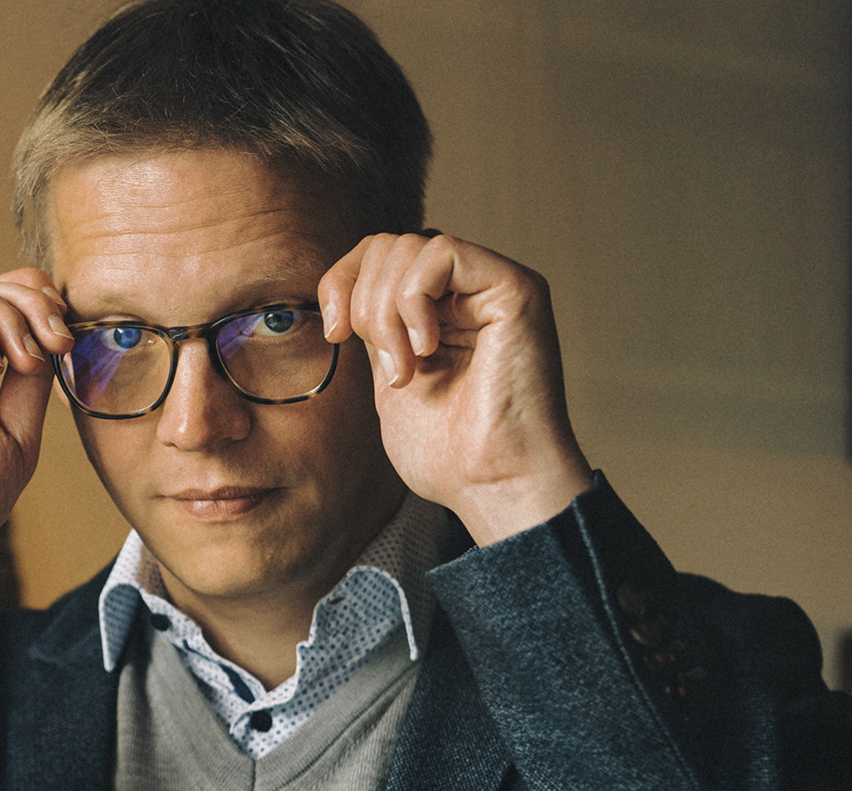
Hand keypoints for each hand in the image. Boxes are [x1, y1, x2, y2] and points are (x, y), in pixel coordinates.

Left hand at [318, 233, 590, 545]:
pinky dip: (414, 301)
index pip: (377, 254)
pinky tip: (428, 348)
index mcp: (439, 310)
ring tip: (408, 369)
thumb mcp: (389, 376)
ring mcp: (493, 285)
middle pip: (387, 245)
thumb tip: (344, 289)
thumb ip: (375, 327)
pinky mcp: (515, 287)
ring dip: (387, 313)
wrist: (491, 484)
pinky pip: (441, 253)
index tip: (335, 335)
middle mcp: (469, 290)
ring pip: (409, 245)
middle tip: (389, 368)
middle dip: (365, 305)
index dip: (342, 283)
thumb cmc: (449, 453)